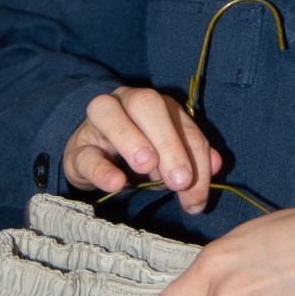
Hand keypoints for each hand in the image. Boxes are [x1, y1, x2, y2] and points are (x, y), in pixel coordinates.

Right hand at [63, 87, 220, 214]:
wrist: (92, 160)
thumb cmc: (137, 155)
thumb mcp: (169, 159)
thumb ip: (195, 159)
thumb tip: (218, 164)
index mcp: (157, 104)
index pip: (183, 124)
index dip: (195, 158)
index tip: (196, 193)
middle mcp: (126, 102)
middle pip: (148, 104)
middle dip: (169, 141)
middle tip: (180, 180)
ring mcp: (96, 122)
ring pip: (109, 113)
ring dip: (132, 139)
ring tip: (147, 166)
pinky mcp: (76, 149)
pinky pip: (86, 152)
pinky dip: (102, 169)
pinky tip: (117, 183)